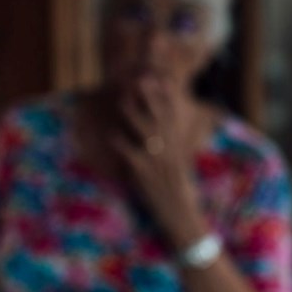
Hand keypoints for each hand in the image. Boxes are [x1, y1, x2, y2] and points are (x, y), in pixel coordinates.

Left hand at [109, 79, 208, 248]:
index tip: (161, 78)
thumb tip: (163, 128)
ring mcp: (157, 161)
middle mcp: (168, 150)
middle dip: (151, 98)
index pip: (173, 116)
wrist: (179, 213)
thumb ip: (171, 143)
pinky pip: (131, 155)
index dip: (167, 96)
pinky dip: (121, 144)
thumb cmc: (176, 188)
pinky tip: (112, 134)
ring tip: (123, 100)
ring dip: (133, 115)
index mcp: (176, 145)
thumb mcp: (177, 161)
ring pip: (145, 132)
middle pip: (159, 118)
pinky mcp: (144, 174)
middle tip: (141, 78)